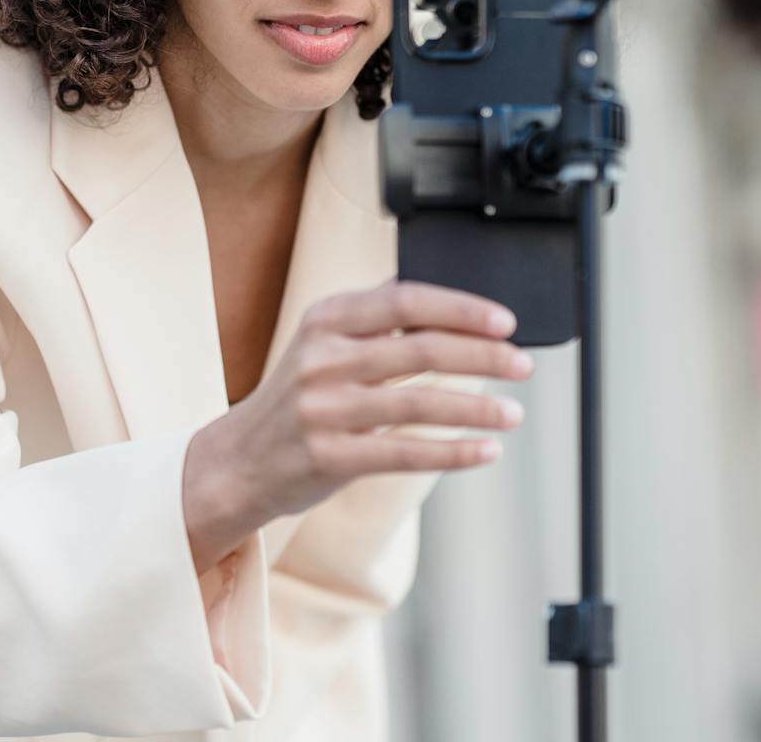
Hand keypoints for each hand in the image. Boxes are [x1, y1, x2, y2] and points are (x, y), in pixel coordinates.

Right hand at [183, 278, 532, 571]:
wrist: (238, 460)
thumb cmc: (295, 399)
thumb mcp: (320, 342)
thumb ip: (372, 318)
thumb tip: (441, 302)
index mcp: (325, 320)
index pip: (404, 301)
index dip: (461, 309)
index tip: (504, 322)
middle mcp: (322, 358)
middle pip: (420, 349)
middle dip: (483, 356)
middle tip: (521, 364)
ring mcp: (324, 409)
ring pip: (419, 403)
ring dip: (477, 408)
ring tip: (513, 412)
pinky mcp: (329, 456)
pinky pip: (405, 452)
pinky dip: (453, 452)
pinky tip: (485, 450)